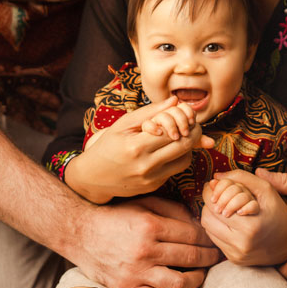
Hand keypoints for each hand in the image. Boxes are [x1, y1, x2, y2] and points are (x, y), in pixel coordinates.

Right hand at [67, 97, 209, 201]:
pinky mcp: (154, 186)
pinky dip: (178, 158)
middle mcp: (145, 165)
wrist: (93, 177)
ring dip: (188, 147)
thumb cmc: (107, 146)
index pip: (172, 131)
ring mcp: (151, 179)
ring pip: (184, 161)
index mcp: (136, 146)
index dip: (184, 121)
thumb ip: (150, 112)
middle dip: (193, 133)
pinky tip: (170, 149)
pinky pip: (175, 170)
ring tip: (182, 136)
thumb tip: (174, 101)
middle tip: (193, 124)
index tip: (186, 114)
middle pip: (183, 146)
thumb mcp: (123, 124)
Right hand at [73, 195, 220, 287]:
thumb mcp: (143, 203)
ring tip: (201, 274)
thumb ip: (172, 210)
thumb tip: (198, 222)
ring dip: (197, 280)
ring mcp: (136, 272)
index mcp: (150, 225)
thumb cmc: (116, 216)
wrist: (81, 233)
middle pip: (190, 258)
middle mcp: (145, 250)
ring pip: (179, 284)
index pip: (191, 235)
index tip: (213, 240)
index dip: (207, 238)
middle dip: (208, 258)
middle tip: (215, 257)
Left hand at [201, 170, 286, 265]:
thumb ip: (240, 178)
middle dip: (209, 202)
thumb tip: (214, 178)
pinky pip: (215, 239)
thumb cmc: (277, 211)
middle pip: (207, 217)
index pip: (214, 205)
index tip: (213, 184)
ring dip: (211, 214)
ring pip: (208, 229)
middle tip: (216, 194)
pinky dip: (217, 227)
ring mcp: (236, 255)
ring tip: (222, 205)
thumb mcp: (264, 188)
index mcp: (249, 227)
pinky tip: (228, 220)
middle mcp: (241, 244)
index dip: (210, 191)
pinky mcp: (234, 260)